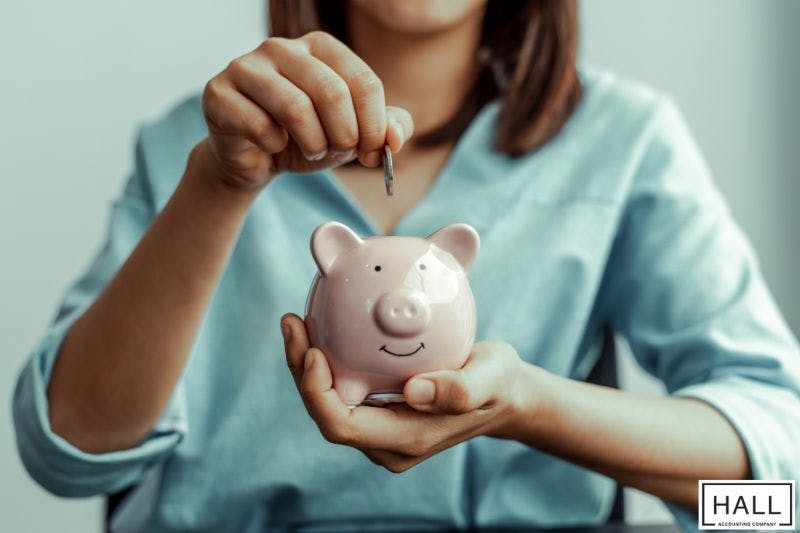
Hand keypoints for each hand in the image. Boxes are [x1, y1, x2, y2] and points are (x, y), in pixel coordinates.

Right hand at [199, 31, 413, 189]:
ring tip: (312, 150)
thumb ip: (386, 129)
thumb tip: (395, 138)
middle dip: (345, 135)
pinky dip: (275, 146)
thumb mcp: (354, 134)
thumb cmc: (308, 138)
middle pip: (332, 92)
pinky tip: (273, 146)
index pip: (364, 82)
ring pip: (295, 107)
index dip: (374, 127)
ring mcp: (246, 66)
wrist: (257, 159)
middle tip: (340, 153)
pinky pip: (259, 125)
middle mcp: (282, 47)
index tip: (371, 153)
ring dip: (313, 142)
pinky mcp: (219, 92)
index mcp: (320, 46)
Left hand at [280, 313, 534, 472]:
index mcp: (407, 439)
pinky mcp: (380, 413)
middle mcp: (386, 442)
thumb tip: (413, 392)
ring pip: (328, 401)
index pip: (342, 425)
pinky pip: (341, 390)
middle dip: (301, 371)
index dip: (316, 392)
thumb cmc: (498, 383)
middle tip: (293, 322)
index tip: (313, 350)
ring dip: (306, 365)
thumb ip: (461, 389)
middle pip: (326, 413)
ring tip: (297, 321)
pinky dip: (326, 362)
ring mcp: (381, 431)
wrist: (503, 394)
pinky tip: (322, 327)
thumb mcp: (492, 377)